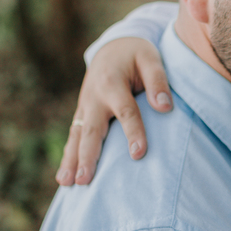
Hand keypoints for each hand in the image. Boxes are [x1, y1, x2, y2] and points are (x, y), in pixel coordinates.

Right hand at [56, 37, 172, 184]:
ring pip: (75, 136)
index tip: (139, 154)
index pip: (126, 112)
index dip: (133, 133)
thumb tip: (165, 107)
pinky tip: (66, 177)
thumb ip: (158, 81)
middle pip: (91, 130)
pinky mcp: (82, 114)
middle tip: (85, 179)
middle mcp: (94, 97)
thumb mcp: (150, 58)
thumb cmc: (136, 54)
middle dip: (87, 156)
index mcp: (112, 83)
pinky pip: (73, 137)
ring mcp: (85, 107)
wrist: (112, 47)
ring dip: (70, 160)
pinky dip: (68, 156)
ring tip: (66, 183)